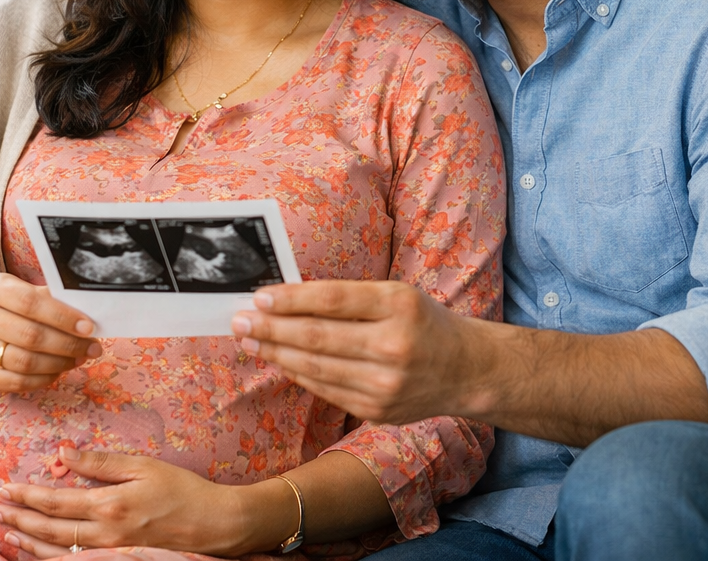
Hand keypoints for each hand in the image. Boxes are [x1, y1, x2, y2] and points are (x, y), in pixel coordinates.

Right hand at [0, 274, 102, 396]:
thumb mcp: (25, 291)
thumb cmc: (10, 306)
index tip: (88, 327)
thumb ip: (51, 299)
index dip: (63, 317)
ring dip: (59, 363)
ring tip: (79, 359)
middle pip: (30, 336)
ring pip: (24, 362)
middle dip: (68, 344)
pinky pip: (14, 383)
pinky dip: (42, 379)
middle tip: (92, 348)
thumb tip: (88, 313)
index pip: (31, 303)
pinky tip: (58, 371)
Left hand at [0, 447, 252, 557]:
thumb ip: (102, 461)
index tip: (4, 488)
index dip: (26, 496)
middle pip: (49, 529)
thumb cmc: (182, 489)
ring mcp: (109, 551)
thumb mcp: (144, 466)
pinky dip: (50, 556)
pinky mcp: (118, 560)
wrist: (211, 525)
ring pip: (57, 551)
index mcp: (109, 504)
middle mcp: (104, 533)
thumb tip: (64, 454)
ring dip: (28, 540)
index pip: (55, 501)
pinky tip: (40, 549)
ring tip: (8, 530)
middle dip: (18, 518)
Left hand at [232, 280, 482, 424]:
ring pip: (316, 369)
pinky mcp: (377, 412)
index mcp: (399, 305)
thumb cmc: (424, 322)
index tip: (259, 296)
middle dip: (271, 329)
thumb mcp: (396, 295)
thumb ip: (349, 297)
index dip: (292, 299)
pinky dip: (299, 375)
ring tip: (250, 341)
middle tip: (239, 321)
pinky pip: (326, 390)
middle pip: (317, 337)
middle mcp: (393, 346)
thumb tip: (288, 298)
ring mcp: (385, 385)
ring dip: (276, 354)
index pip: (333, 299)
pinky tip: (280, 362)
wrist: (468, 371)